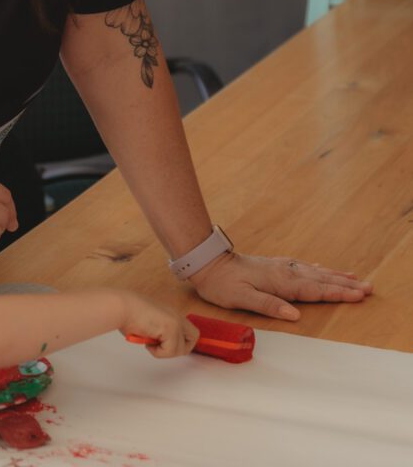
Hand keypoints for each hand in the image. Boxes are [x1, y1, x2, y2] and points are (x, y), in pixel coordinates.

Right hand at [119, 293, 198, 358]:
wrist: (122, 307)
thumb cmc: (128, 313)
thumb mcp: (150, 322)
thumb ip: (160, 330)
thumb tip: (161, 343)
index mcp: (171, 313)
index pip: (188, 330)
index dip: (181, 341)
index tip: (166, 345)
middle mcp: (176, 316)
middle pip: (193, 338)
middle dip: (179, 348)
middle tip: (161, 347)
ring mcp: (175, 322)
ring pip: (180, 349)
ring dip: (164, 352)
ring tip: (150, 342)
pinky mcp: (171, 328)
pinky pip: (170, 351)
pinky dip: (158, 352)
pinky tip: (148, 342)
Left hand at [190, 251, 372, 319]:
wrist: (208, 262)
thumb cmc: (222, 284)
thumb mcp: (241, 298)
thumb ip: (268, 305)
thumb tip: (294, 314)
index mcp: (280, 282)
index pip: (315, 290)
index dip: (338, 293)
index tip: (359, 295)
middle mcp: (284, 272)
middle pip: (320, 280)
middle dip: (344, 284)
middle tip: (368, 287)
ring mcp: (279, 267)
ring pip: (314, 272)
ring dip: (334, 276)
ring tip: (354, 277)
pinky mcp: (273, 266)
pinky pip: (302, 267)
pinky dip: (317, 269)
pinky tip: (321, 269)